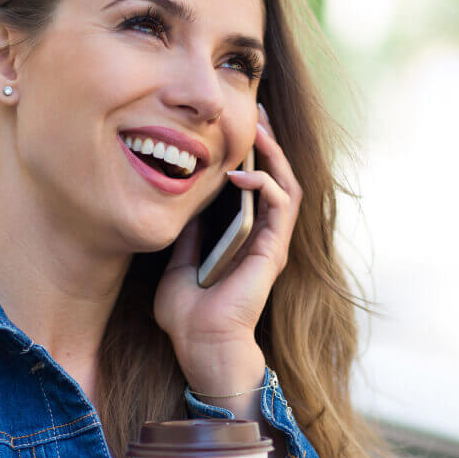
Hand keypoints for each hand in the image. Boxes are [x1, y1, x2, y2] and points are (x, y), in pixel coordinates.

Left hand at [154, 103, 301, 392]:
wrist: (200, 346)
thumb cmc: (186, 316)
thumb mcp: (174, 265)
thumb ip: (185, 236)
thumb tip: (182, 204)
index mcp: (239, 237)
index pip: (250, 185)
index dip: (248, 154)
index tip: (233, 125)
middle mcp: (260, 236)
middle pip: (274, 176)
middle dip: (267, 142)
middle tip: (256, 111)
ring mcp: (270, 242)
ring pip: (284, 184)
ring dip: (273, 154)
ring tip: (258, 129)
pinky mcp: (273, 250)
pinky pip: (280, 205)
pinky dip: (265, 183)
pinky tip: (241, 172)